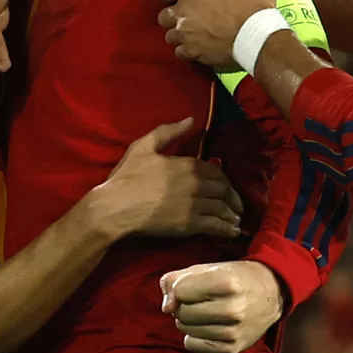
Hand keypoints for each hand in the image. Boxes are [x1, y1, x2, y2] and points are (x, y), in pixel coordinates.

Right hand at [86, 119, 242, 240]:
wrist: (116, 207)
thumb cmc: (127, 176)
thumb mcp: (143, 146)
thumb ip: (168, 131)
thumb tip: (191, 120)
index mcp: (189, 165)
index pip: (217, 171)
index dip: (224, 180)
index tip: (226, 187)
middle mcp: (197, 184)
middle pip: (224, 190)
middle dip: (233, 198)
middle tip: (236, 206)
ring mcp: (196, 205)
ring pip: (223, 209)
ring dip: (232, 214)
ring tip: (235, 220)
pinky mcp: (191, 225)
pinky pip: (216, 226)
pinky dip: (227, 229)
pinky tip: (232, 232)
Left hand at [151, 0, 277, 68]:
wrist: (260, 35)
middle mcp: (182, 13)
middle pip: (162, 15)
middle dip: (171, 14)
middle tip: (186, 13)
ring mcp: (186, 35)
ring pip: (170, 36)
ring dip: (177, 33)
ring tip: (192, 31)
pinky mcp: (194, 53)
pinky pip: (181, 53)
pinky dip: (187, 50)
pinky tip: (198, 47)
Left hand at [159, 261, 283, 352]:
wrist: (272, 293)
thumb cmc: (235, 277)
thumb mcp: (207, 267)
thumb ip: (176, 279)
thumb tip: (165, 306)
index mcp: (225, 283)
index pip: (180, 291)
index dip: (180, 288)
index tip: (192, 286)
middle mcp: (231, 309)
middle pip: (181, 312)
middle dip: (183, 305)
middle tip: (199, 301)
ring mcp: (233, 332)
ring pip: (185, 329)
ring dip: (189, 321)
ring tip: (205, 312)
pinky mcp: (232, 349)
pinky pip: (193, 346)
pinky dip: (194, 337)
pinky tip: (207, 327)